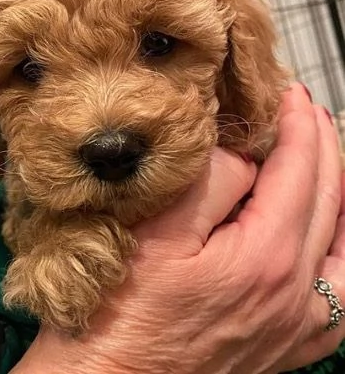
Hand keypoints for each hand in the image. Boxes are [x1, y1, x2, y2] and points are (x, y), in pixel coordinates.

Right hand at [11, 83, 343, 373]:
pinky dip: (341, 250)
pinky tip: (329, 236)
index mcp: (264, 259)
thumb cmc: (121, 311)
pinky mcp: (289, 346)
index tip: (291, 96)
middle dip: (323, 147)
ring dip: (337, 194)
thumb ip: (209, 183)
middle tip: (309, 112)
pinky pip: (342, 295)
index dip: (298, 127)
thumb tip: (240, 150)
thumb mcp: (157, 233)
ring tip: (324, 160)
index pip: (298, 171)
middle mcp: (296, 295)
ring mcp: (299, 326)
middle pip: (329, 201)